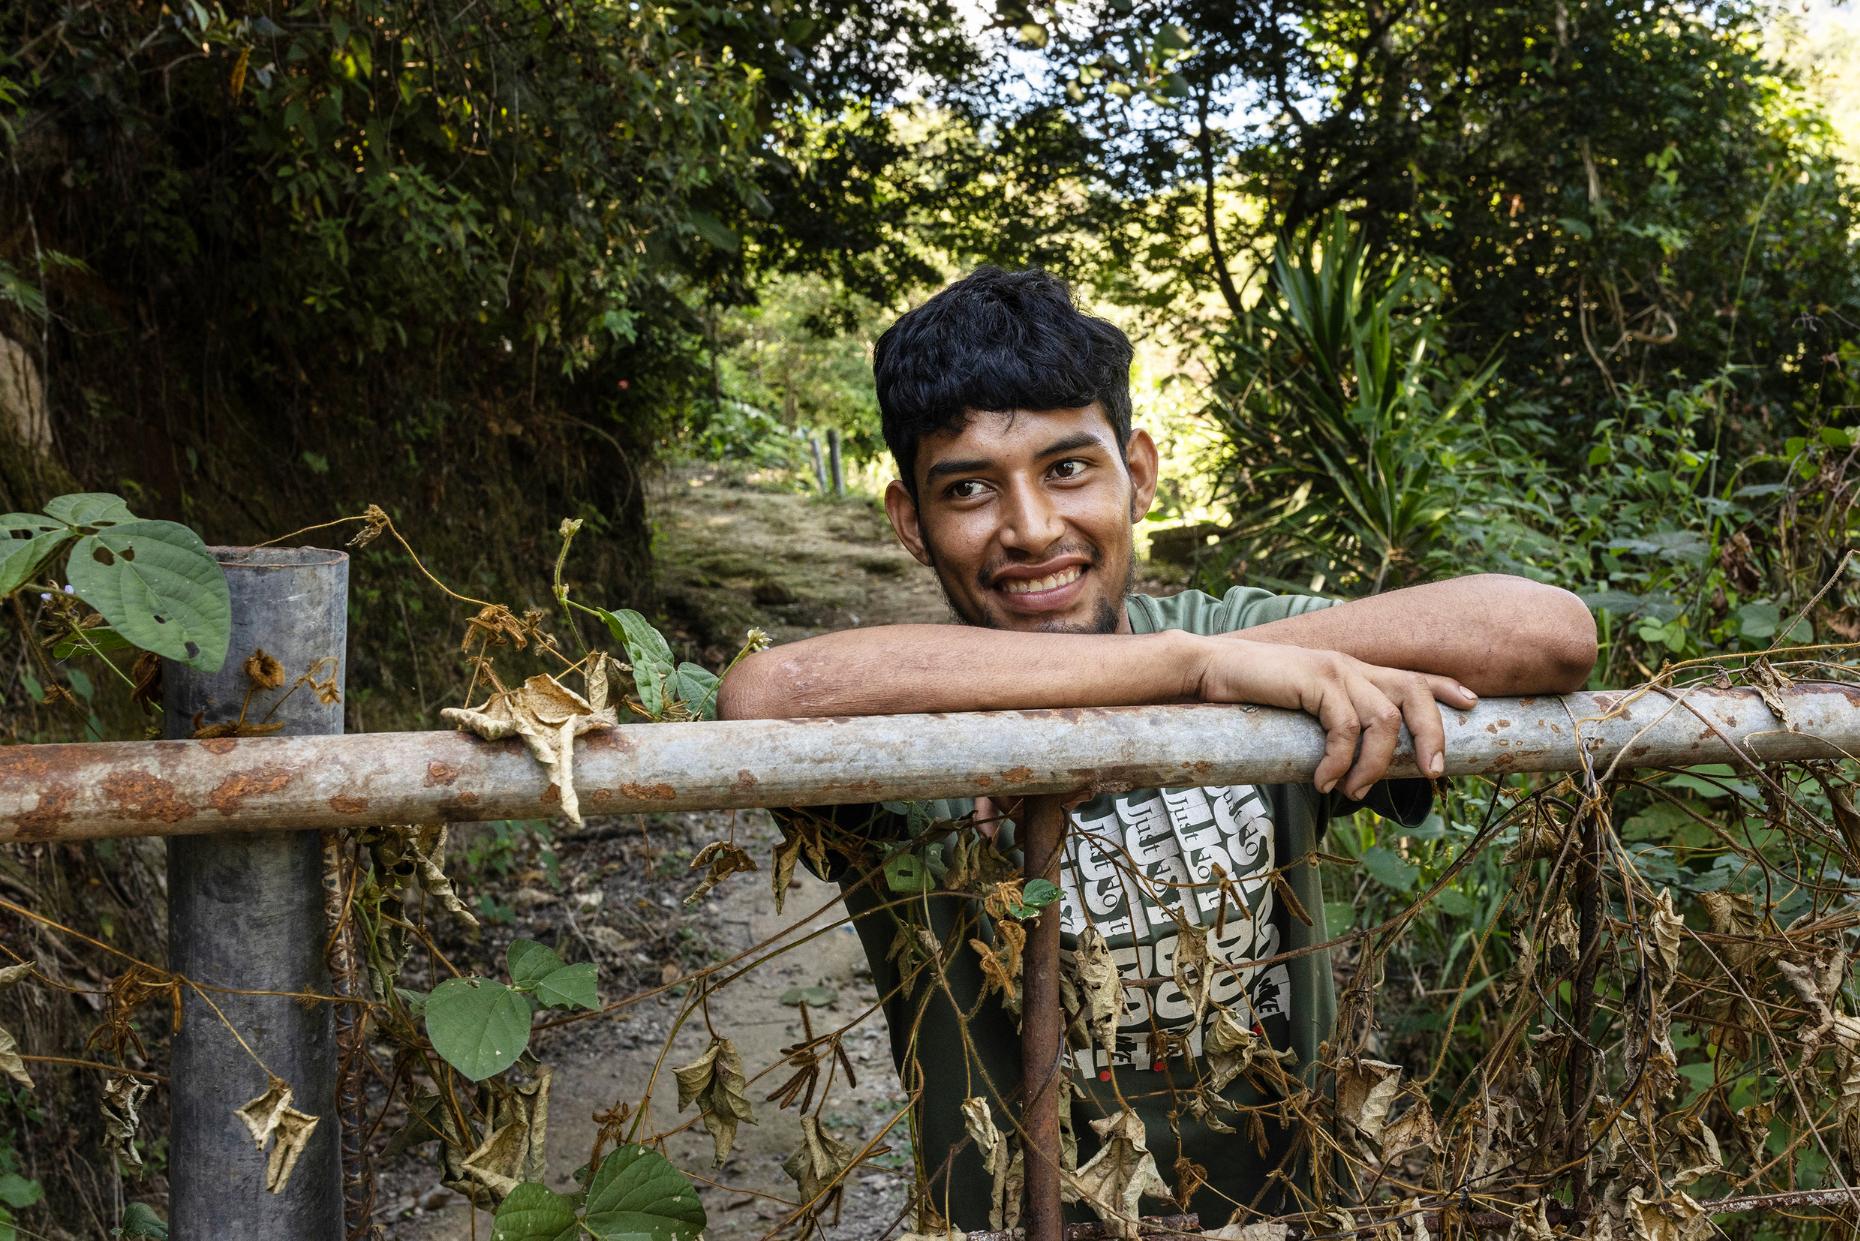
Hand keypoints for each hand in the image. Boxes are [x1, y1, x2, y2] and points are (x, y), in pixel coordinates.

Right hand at [1190, 636, 1477, 799]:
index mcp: (1351, 669)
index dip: (1445, 688)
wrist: (1208, 669)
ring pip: (1384, 719)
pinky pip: (1345, 728)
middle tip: (1431, 774)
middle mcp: (1351, 665)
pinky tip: (1323, 781)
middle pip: (1414, 692)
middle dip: (1432, 734)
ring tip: (1352, 791)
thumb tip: (1347, 764)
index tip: (1471, 705)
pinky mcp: (1314, 680)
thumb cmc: (1249, 694)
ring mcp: (1334, 669)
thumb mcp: (1299, 708)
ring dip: (1373, 765)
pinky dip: (1339, 762)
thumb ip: (1327, 722)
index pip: (1411, 674)